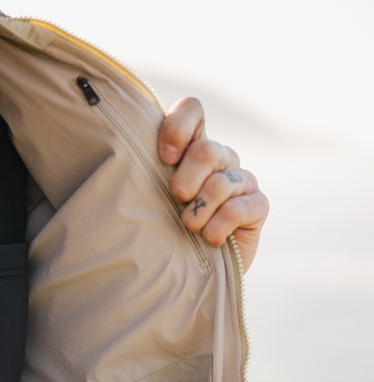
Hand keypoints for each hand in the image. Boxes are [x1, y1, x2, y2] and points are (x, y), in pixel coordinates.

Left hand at [158, 97, 268, 271]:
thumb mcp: (150, 200)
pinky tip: (210, 239)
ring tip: (190, 228)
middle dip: (185, 182)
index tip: (164, 158)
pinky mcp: (259, 205)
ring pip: (219, 184)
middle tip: (176, 202)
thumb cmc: (166, 232)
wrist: (194, 271)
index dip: (179, 127)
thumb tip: (121, 152)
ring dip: (197, 214)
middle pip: (206, 150)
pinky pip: (237, 209)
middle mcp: (221, 158)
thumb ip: (144, 173)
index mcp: (193, 147)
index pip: (193, 109)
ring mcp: (243, 180)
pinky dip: (216, 228)